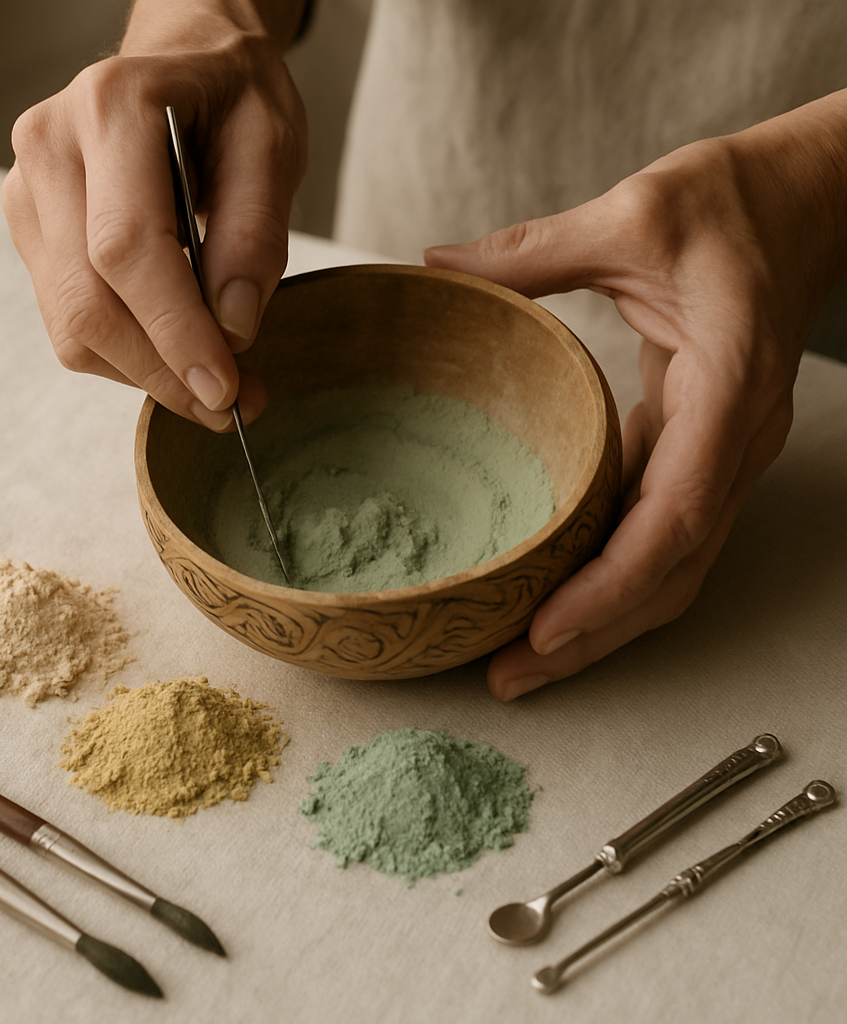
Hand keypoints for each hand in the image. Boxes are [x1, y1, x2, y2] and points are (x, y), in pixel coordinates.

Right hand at [1, 0, 307, 429]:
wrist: (185, 68)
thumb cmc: (232, 102)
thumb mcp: (273, 150)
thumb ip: (254, 238)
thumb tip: (232, 332)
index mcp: (112, 110)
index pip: (128, 251)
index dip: (176, 334)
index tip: (226, 391)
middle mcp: (51, 148)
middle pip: (90, 302)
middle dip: (164, 373)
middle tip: (232, 406)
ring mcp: (27, 192)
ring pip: (74, 326)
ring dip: (147, 374)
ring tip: (215, 383)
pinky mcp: (30, 231)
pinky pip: (71, 323)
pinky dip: (127, 356)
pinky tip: (175, 349)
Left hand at [426, 91, 846, 699]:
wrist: (808, 200)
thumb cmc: (733, 203)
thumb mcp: (633, 214)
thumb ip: (535, 250)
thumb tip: (438, 265)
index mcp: (725, 390)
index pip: (673, 516)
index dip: (610, 587)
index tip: (543, 632)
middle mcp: (730, 442)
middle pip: (670, 571)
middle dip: (593, 636)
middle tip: (508, 678)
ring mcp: (720, 454)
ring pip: (669, 568)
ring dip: (601, 623)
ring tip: (522, 662)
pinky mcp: (698, 449)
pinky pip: (658, 533)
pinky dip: (609, 577)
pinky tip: (554, 595)